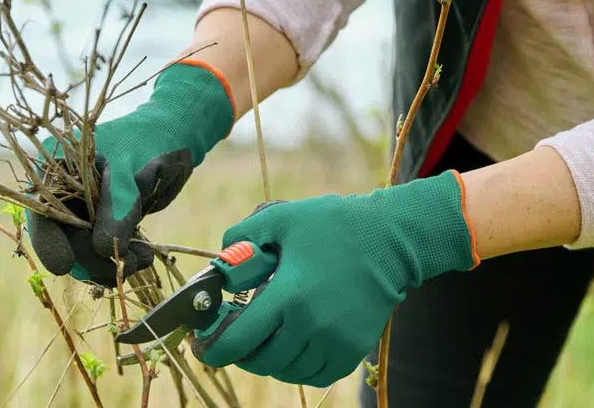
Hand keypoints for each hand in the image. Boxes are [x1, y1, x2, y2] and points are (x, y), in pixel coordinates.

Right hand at [26, 60, 234, 286]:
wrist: (177, 137)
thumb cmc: (149, 142)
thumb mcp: (130, 173)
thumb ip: (116, 209)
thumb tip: (103, 250)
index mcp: (56, 167)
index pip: (41, 210)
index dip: (48, 240)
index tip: (64, 264)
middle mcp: (64, 191)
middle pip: (63, 237)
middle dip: (91, 257)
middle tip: (126, 264)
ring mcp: (84, 208)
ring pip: (85, 250)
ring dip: (110, 262)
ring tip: (143, 259)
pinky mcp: (105, 221)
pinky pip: (105, 249)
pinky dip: (121, 258)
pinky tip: (143, 257)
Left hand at [191, 170, 479, 386]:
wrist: (390, 240)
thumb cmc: (334, 225)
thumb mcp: (283, 218)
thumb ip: (243, 238)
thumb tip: (221, 268)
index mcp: (290, 295)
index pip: (239, 341)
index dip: (214, 349)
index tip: (203, 347)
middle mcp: (312, 327)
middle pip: (262, 361)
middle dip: (240, 353)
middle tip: (233, 338)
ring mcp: (336, 342)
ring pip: (288, 371)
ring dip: (268, 361)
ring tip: (263, 340)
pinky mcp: (353, 349)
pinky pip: (316, 375)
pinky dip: (297, 368)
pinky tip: (292, 348)